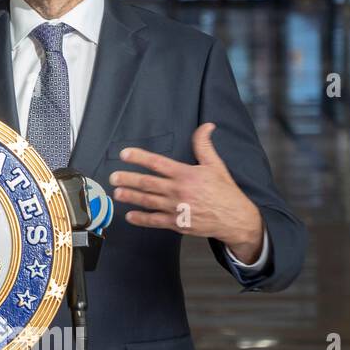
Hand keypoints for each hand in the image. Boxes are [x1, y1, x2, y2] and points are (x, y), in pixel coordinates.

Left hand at [109, 122, 263, 260]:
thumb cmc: (225, 191)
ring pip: (147, 201)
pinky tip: (130, 215)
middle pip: (147, 183)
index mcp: (186, 174)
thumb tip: (206, 126)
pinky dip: (141, 219)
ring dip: (130, 196)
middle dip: (128, 179)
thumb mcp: (216, 165)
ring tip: (117, 192)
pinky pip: (154, 220)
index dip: (139, 157)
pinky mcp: (177, 223)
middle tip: (113, 176)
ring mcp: (177, 208)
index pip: (158, 163)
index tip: (124, 154)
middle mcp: (179, 191)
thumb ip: (204, 145)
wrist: (236, 218)